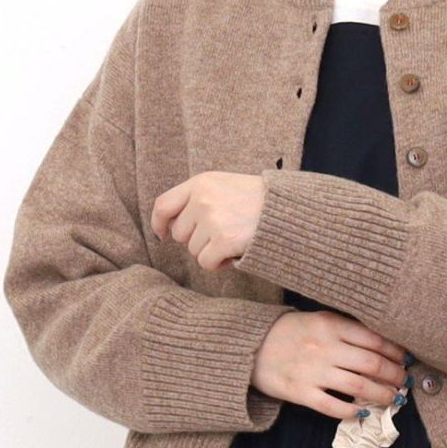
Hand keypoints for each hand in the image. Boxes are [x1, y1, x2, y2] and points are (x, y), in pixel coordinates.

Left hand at [151, 171, 266, 270]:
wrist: (287, 210)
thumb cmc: (258, 201)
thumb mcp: (225, 186)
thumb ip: (199, 198)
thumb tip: (172, 226)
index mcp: (200, 183)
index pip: (163, 205)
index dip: (159, 224)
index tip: (162, 235)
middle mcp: (202, 200)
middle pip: (180, 234)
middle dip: (197, 240)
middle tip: (220, 236)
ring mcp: (212, 220)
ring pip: (194, 250)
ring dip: (211, 252)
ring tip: (233, 241)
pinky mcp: (223, 240)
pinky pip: (206, 263)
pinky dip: (219, 264)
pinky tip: (234, 254)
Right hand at [254, 310, 409, 420]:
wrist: (250, 345)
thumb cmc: (289, 332)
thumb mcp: (318, 321)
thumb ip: (346, 330)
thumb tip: (383, 345)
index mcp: (331, 325)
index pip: (374, 339)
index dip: (396, 352)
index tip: (405, 360)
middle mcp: (325, 347)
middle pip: (372, 364)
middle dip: (394, 375)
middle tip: (403, 382)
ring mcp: (313, 371)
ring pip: (359, 386)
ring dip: (382, 395)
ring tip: (394, 399)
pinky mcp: (300, 392)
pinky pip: (333, 406)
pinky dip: (352, 411)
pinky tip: (363, 413)